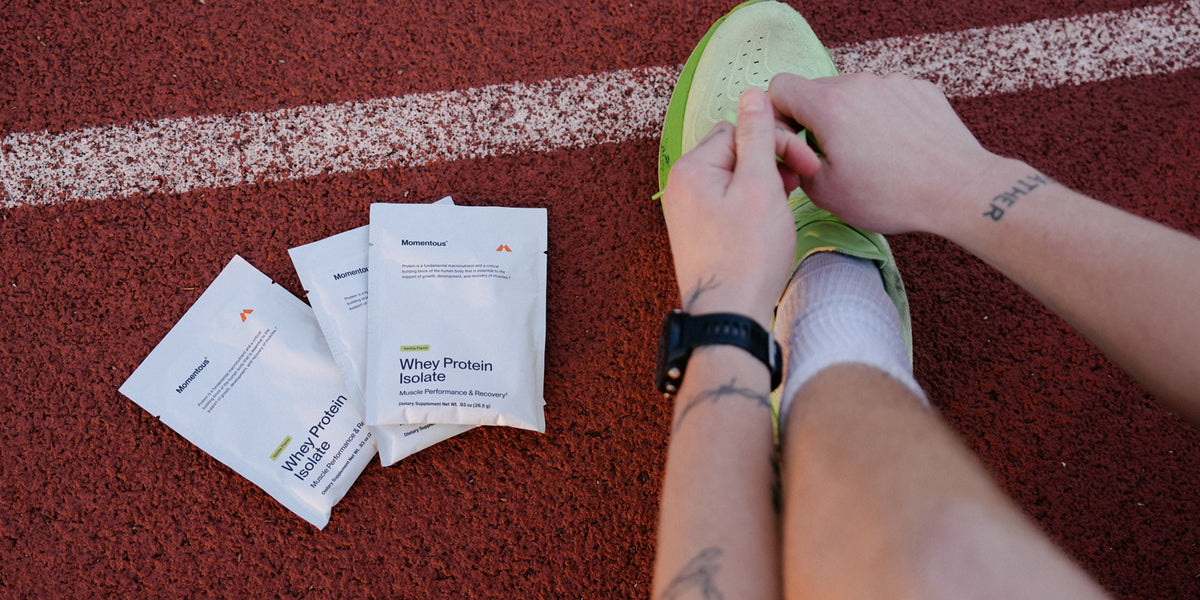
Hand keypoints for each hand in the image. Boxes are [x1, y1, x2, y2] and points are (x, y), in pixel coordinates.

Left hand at [661, 88, 808, 327]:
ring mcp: (689, 211)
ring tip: (788, 202)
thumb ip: (757, 137)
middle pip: (735, 152)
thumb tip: (752, 94)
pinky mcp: (700, 233)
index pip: (738, 130)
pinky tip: (772, 219)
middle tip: (800, 182)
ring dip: (765, 182)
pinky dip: (753, 204)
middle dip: (770, 161)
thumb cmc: (747, 255)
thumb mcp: (760, 186)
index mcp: (692, 168)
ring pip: (735, 178)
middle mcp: (682, 186)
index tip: (806, 164)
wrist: (729, 316)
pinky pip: (729, 202)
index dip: (776, 142)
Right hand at [768, 72, 1003, 234]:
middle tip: (834, 159)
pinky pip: (886, 97)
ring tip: (872, 157)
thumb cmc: (891, 196)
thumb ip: (795, 163)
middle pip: (818, 91)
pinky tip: (899, 148)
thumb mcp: (824, 194)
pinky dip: (884, 118)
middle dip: (816, 121)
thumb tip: (795, 151)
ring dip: (851, 120)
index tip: (796, 142)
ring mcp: (893, 83)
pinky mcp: (920, 89)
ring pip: (854, 95)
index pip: (780, 87)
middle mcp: (859, 83)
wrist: (958, 189)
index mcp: (828, 105)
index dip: (779, 116)